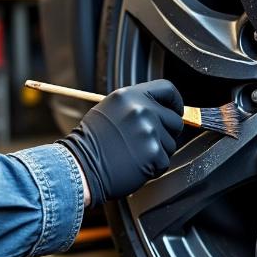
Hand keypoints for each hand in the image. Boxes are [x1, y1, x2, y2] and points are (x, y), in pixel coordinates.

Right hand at [59, 80, 183, 206]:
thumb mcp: (110, 110)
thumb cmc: (92, 142)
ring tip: (134, 154)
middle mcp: (141, 110)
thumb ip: (136, 106)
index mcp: (130, 96)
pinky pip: (165, 161)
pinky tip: (135, 165)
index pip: (168, 89)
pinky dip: (154, 167)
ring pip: (171, 143)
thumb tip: (162, 110)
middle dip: (165, 133)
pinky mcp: (153, 153)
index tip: (175, 111)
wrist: (80, 166)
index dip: (175, 102)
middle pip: (175, 120)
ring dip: (158, 151)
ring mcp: (149, 131)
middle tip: (144, 142)